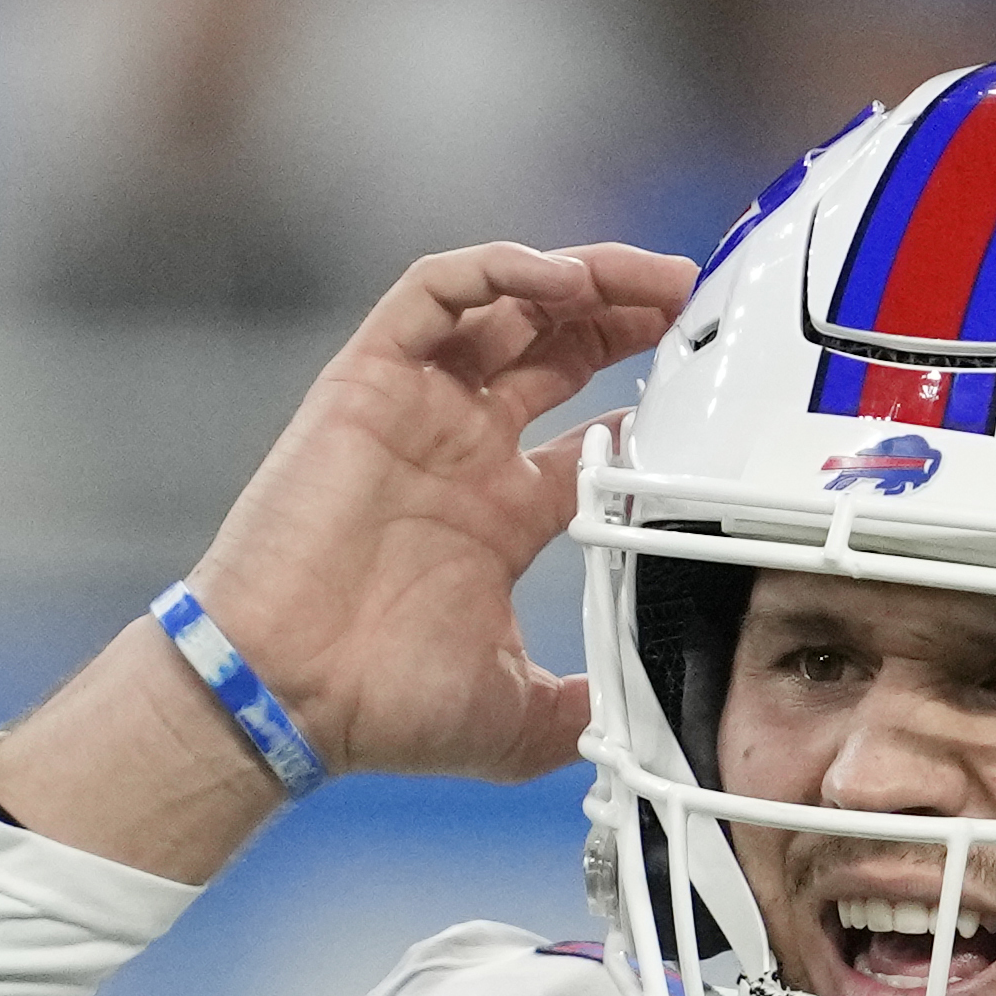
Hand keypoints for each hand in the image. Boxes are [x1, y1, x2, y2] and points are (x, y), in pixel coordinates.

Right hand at [194, 239, 696, 780]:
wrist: (285, 692)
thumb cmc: (378, 706)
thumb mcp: (517, 719)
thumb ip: (583, 709)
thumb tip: (642, 725)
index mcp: (503, 514)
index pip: (589, 435)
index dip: (649, 408)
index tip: (710, 399)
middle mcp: (463, 450)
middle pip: (557, 348)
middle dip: (626, 315)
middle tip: (691, 300)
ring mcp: (417, 411)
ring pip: (506, 305)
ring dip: (581, 277)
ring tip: (647, 278)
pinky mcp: (367, 382)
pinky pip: (434, 293)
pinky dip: (497, 270)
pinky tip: (560, 281)